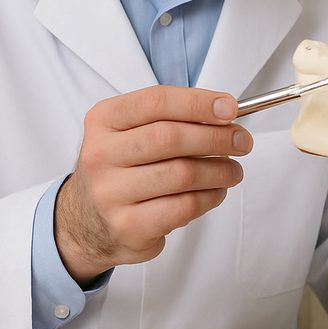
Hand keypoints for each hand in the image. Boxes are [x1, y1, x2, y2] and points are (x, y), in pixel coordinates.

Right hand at [55, 86, 252, 285]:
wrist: (85, 220)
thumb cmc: (122, 167)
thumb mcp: (132, 131)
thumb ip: (173, 117)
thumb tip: (225, 113)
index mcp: (103, 120)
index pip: (156, 102)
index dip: (198, 103)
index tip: (231, 108)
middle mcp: (101, 155)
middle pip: (170, 138)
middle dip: (216, 137)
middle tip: (242, 141)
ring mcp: (111, 193)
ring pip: (182, 174)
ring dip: (220, 170)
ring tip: (234, 169)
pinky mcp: (128, 226)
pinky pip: (183, 207)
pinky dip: (210, 197)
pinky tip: (217, 191)